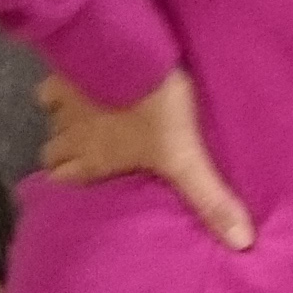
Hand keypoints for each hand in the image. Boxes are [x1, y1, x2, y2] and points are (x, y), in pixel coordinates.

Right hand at [38, 67, 253, 251]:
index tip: (75, 191)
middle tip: (81, 158)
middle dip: (63, 157)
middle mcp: (73, 134)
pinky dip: (63, 87)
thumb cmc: (153, 106)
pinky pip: (52, 83)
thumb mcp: (185, 155)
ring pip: (51, 120)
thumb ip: (208, 197)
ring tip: (84, 123)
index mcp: (96, 158)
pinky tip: (80, 84)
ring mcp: (65, 100)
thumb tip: (240, 243)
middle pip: (52, 153)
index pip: (63, 182)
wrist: (126, 49)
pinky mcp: (66, 68)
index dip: (66, 187)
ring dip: (64, 123)